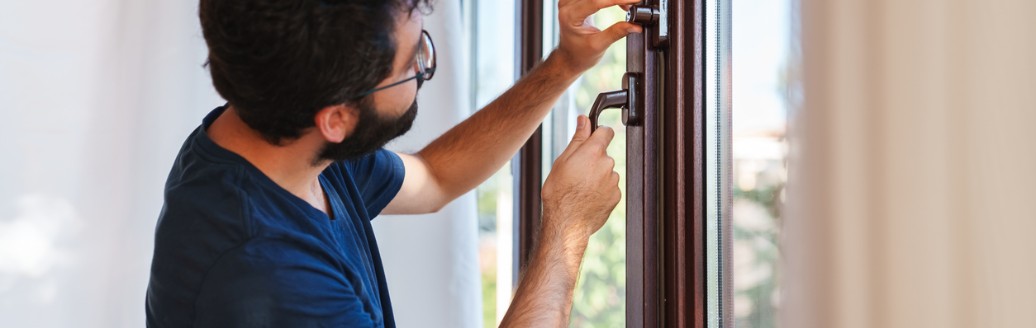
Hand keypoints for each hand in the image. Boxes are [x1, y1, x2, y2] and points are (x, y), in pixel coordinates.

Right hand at [541, 115, 621, 239]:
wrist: (566, 222)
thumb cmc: (559, 193)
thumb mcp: (562, 161)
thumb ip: (578, 139)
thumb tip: (584, 120)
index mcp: (593, 152)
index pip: (606, 132)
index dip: (599, 134)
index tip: (592, 140)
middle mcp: (607, 164)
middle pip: (603, 155)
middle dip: (592, 160)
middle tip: (576, 173)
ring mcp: (613, 181)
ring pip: (606, 172)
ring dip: (597, 177)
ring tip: (580, 189)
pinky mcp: (616, 196)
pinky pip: (609, 188)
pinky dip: (601, 191)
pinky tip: (587, 198)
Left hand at [555, 0, 643, 73]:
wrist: (569, 57)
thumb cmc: (580, 55)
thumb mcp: (599, 45)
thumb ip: (616, 33)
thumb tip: (636, 25)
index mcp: (570, 16)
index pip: (596, 1)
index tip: (635, 0)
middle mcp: (566, 5)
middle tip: (633, 2)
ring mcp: (568, 1)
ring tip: (626, 5)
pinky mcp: (574, 0)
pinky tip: (618, 2)